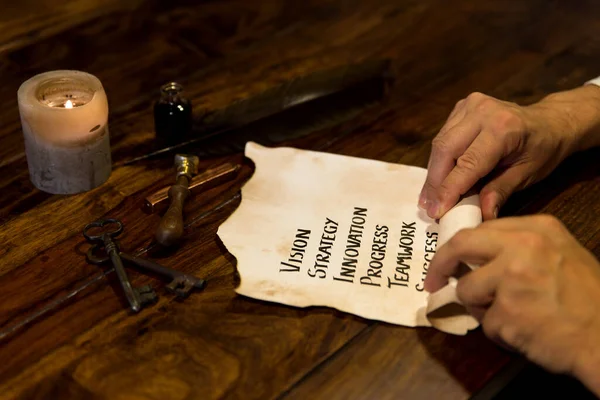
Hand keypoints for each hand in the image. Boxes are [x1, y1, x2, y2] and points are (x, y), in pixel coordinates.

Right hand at [419, 85, 599, 219]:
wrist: (550, 121)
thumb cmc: (542, 150)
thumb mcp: (526, 175)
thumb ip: (500, 192)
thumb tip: (482, 215)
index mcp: (504, 129)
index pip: (467, 163)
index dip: (449, 189)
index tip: (436, 211)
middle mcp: (483, 112)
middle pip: (445, 149)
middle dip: (435, 182)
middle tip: (429, 207)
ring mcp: (470, 105)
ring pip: (440, 143)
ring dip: (434, 172)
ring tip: (430, 197)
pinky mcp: (462, 107)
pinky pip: (443, 136)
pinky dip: (439, 159)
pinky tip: (440, 177)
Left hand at [424, 215, 599, 394]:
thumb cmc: (586, 297)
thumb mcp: (559, 253)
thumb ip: (519, 246)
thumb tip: (477, 255)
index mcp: (536, 229)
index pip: (479, 230)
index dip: (457, 247)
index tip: (448, 260)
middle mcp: (522, 248)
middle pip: (460, 246)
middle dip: (439, 265)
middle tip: (432, 281)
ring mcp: (511, 280)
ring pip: (466, 290)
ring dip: (479, 307)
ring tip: (510, 314)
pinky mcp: (506, 313)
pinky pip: (484, 322)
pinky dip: (498, 330)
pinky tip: (523, 330)